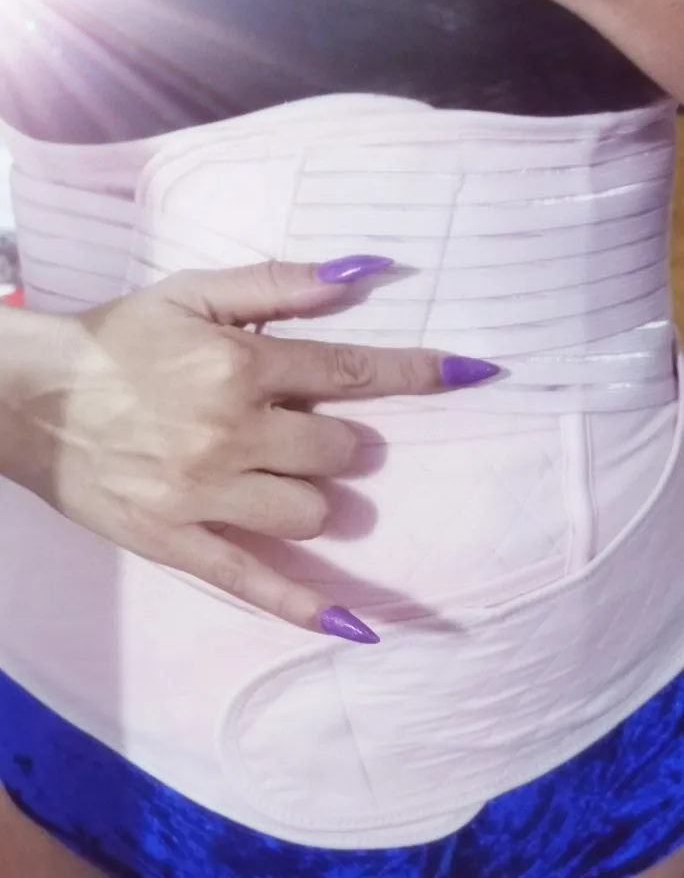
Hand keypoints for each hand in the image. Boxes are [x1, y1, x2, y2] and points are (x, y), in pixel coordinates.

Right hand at [8, 258, 497, 639]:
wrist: (27, 398)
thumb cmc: (114, 338)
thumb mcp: (190, 291)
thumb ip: (277, 283)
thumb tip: (362, 274)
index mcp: (240, 365)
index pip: (353, 372)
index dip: (420, 373)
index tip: (476, 373)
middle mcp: (232, 431)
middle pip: (340, 452)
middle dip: (342, 442)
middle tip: (306, 429)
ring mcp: (205, 493)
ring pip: (310, 513)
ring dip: (315, 497)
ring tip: (279, 477)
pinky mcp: (178, 541)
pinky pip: (253, 580)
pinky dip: (304, 603)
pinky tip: (357, 625)